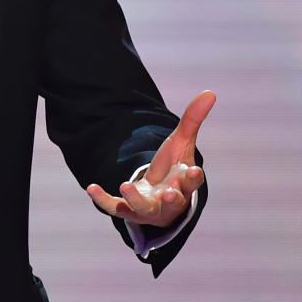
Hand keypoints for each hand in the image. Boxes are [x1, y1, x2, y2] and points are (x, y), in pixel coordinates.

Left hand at [87, 90, 214, 228]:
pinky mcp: (129, 209)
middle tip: (169, 193)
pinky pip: (115, 207)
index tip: (194, 170)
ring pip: (144, 207)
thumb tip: (210, 92)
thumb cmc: (174, 169)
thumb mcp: (182, 143)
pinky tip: (92, 188)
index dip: (193, 177)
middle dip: (172, 197)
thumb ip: (192, 120)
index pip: (192, 183)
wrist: (160, 200)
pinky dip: (103, 200)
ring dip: (136, 199)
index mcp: (185, 184)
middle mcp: (170, 200)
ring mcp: (149, 207)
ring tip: (126, 185)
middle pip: (173, 200)